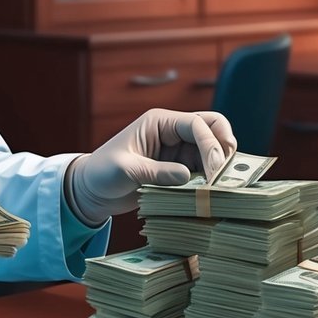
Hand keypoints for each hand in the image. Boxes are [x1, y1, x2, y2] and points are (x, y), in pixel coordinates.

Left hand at [66, 109, 236, 224]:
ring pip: (212, 151)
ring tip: (217, 189)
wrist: (91, 191)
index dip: (211, 144)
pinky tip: (208, 194)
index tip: (215, 170)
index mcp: (159, 122)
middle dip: (223, 148)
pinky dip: (210, 180)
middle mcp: (172, 132)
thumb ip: (155, 173)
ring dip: (218, 168)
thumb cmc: (101, 173)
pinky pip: (204, 170)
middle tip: (225, 175)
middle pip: (213, 129)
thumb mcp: (124, 171)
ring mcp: (178, 151)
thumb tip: (186, 177)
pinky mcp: (179, 169)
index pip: (197, 124)